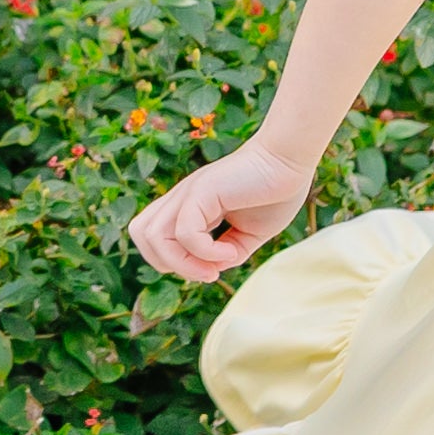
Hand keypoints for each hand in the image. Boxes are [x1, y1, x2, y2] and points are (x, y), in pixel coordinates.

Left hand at [129, 139, 312, 282]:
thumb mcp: (249, 233)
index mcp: (188, 206)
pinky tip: (230, 252)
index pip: (153, 237)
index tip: (213, 270)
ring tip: (215, 269)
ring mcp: (188, 192)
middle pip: (142, 234)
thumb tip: (212, 269)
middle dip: (168, 264)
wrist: (292, 161)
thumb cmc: (276, 191)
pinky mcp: (201, 191)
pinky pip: (185, 232)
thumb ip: (228, 252)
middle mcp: (182, 198)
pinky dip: (205, 252)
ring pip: (152, 235)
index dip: (174, 262)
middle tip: (207, 273)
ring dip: (182, 264)